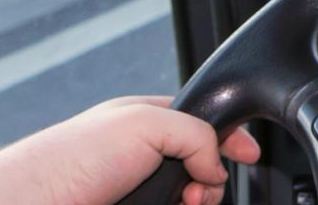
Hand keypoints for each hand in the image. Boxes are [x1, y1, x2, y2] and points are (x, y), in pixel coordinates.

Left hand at [0, 96, 260, 204]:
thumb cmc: (67, 160)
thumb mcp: (144, 123)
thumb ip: (195, 134)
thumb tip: (215, 166)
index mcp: (147, 121)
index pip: (205, 122)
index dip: (232, 138)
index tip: (251, 155)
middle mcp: (142, 155)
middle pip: (202, 168)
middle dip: (211, 181)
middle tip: (198, 190)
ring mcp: (135, 189)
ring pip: (187, 198)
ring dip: (195, 203)